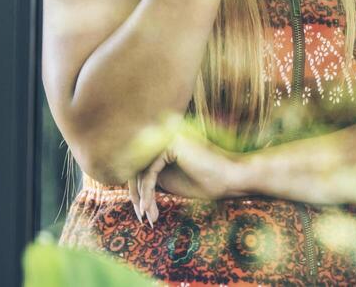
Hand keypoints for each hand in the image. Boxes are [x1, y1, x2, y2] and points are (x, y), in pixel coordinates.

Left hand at [126, 129, 244, 224]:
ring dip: (142, 197)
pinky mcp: (170, 146)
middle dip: (136, 196)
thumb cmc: (205, 182)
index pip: (140, 167)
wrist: (230, 179)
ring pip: (141, 171)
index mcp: (163, 145)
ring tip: (148, 216)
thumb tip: (125, 187)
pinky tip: (149, 208)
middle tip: (142, 217)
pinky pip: (149, 172)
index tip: (142, 212)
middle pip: (136, 168)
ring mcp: (166, 139)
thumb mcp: (170, 182)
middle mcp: (163, 137)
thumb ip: (151, 178)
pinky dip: (147, 193)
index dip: (136, 191)